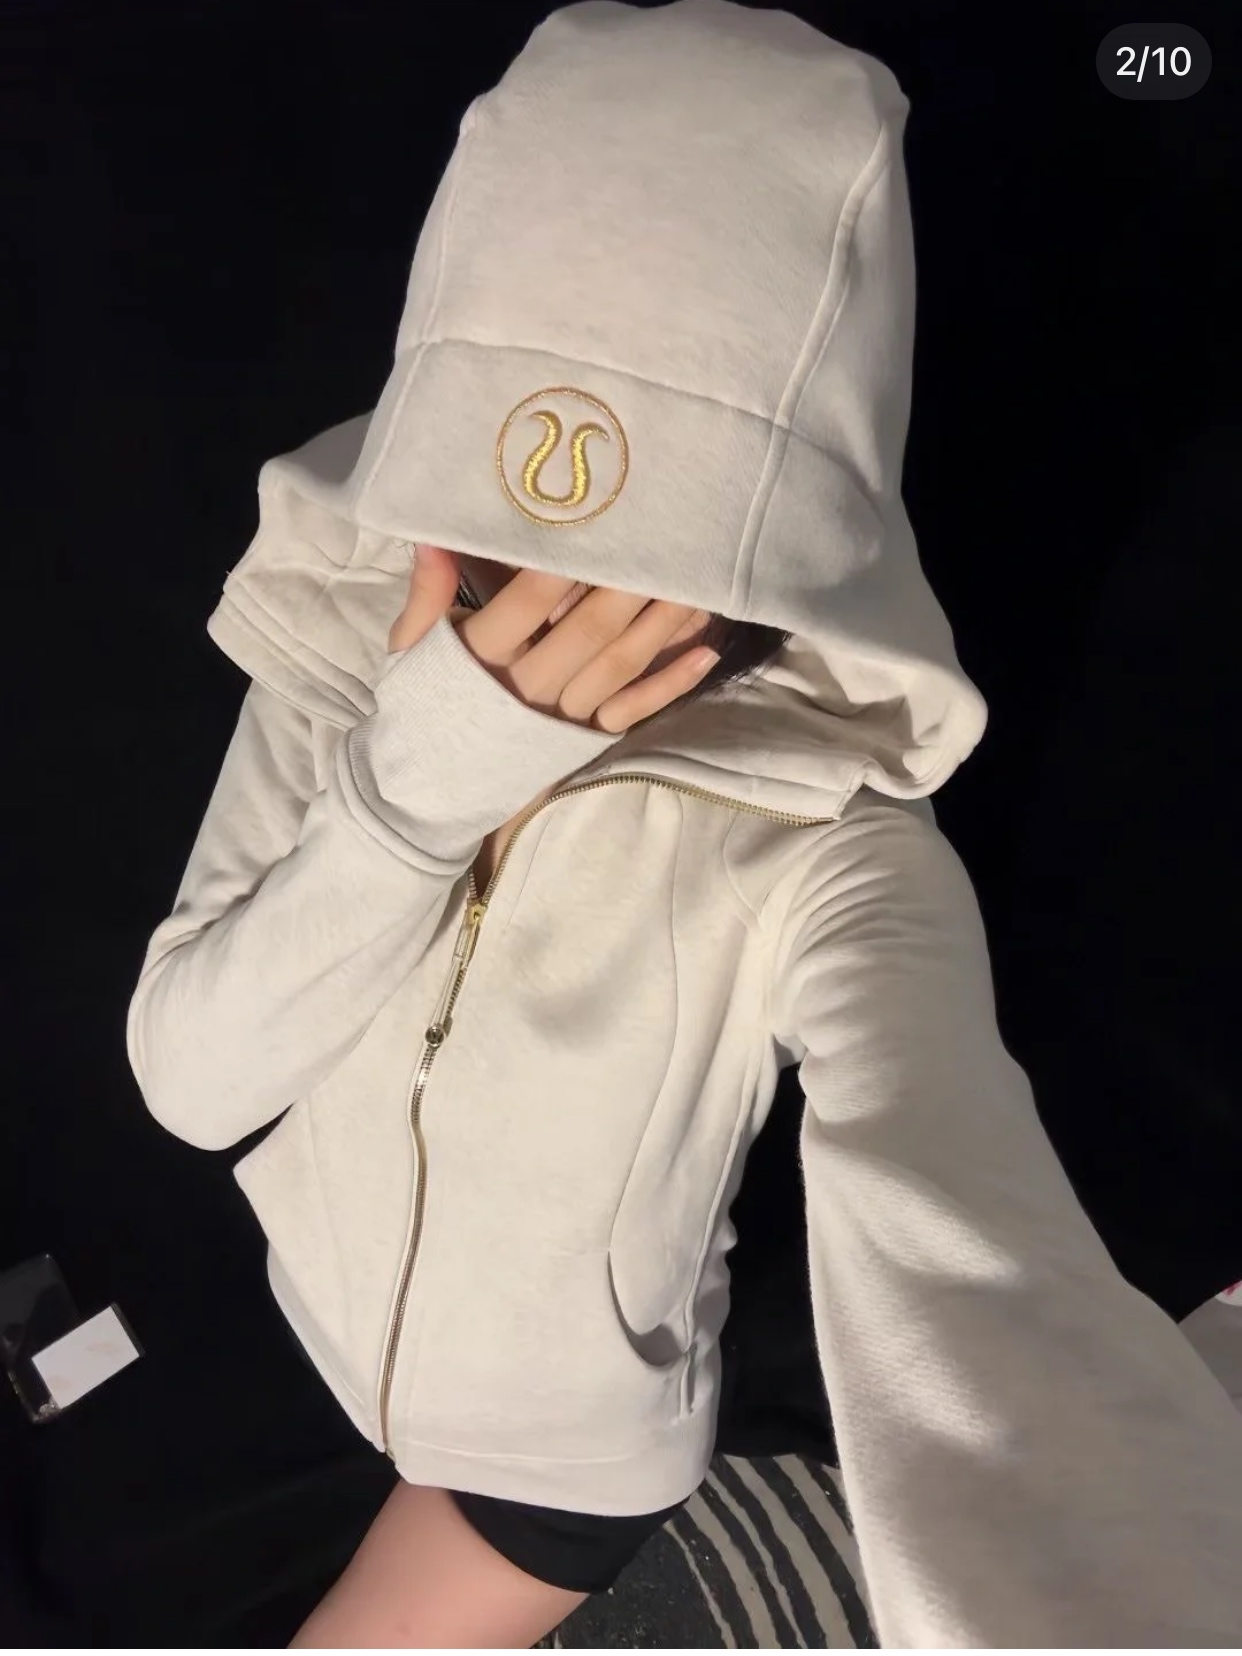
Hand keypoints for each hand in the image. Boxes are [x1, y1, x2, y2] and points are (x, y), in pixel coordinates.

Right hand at [388, 544, 718, 734]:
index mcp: (482, 657)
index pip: (525, 606)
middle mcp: (527, 686)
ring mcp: (562, 716)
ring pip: (619, 666)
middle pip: (587, 632)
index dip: (560, 569)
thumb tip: (433, 538)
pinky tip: (706, 653)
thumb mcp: (412, 650)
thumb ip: (426, 594)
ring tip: (696, 583)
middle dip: (629, 587)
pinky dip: (671, 684)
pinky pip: (634, 710)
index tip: (593, 527)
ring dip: (661, 625)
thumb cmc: (425, 702)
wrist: (433, 787)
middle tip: (667, 544)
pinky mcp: (585, 740)